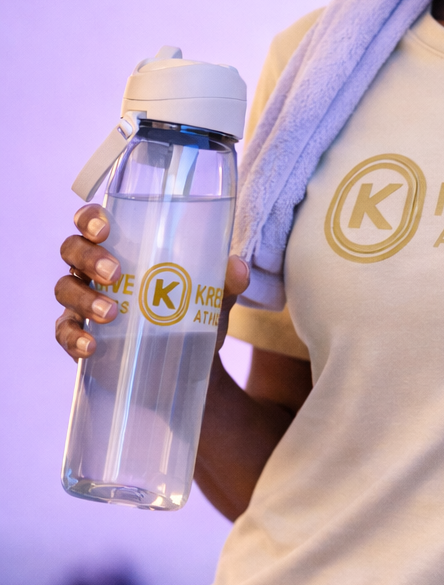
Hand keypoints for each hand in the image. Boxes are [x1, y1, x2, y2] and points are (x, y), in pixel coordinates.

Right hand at [54, 204, 249, 359]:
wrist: (188, 367)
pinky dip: (74, 339)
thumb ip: (226, 281)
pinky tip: (91, 347)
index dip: (90, 218)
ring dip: (84, 299)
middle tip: (115, 273)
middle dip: (88, 257)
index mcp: (121, 247)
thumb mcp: (213, 297)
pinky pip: (64, 333)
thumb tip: (237, 268)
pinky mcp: (79, 337)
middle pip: (72, 250)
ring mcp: (82, 303)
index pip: (93, 221)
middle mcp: (93, 270)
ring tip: (110, 314)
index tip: (104, 228)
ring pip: (65, 289)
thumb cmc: (192, 314)